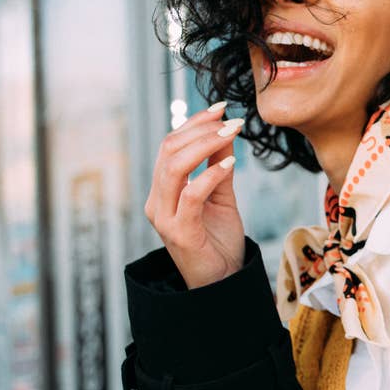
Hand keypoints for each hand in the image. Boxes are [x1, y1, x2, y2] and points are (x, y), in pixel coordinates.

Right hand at [143, 101, 246, 288]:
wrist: (223, 281)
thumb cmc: (219, 240)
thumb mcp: (221, 195)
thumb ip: (219, 165)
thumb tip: (225, 129)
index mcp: (163, 190)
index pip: (170, 146)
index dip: (193, 124)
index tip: (221, 108)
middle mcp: (157, 201)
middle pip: (168, 151)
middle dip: (200, 130)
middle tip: (230, 119)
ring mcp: (164, 218)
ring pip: (173, 168)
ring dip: (204, 145)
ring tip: (231, 133)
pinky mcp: (179, 233)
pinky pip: (190, 196)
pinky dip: (209, 175)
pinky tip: (230, 164)